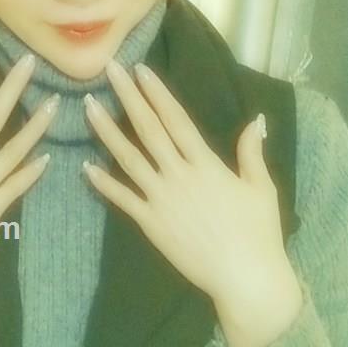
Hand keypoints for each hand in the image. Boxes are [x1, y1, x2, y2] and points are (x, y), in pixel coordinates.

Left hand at [82, 58, 292, 308]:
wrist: (244, 276)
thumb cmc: (258, 232)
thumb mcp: (261, 188)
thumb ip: (252, 152)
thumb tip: (256, 120)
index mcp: (206, 163)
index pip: (176, 119)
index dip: (157, 93)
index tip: (141, 70)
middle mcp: (179, 175)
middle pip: (148, 129)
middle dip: (128, 98)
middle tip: (109, 70)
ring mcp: (161, 199)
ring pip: (128, 158)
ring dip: (107, 131)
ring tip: (88, 107)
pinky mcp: (150, 224)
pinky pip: (123, 199)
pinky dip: (103, 183)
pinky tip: (85, 166)